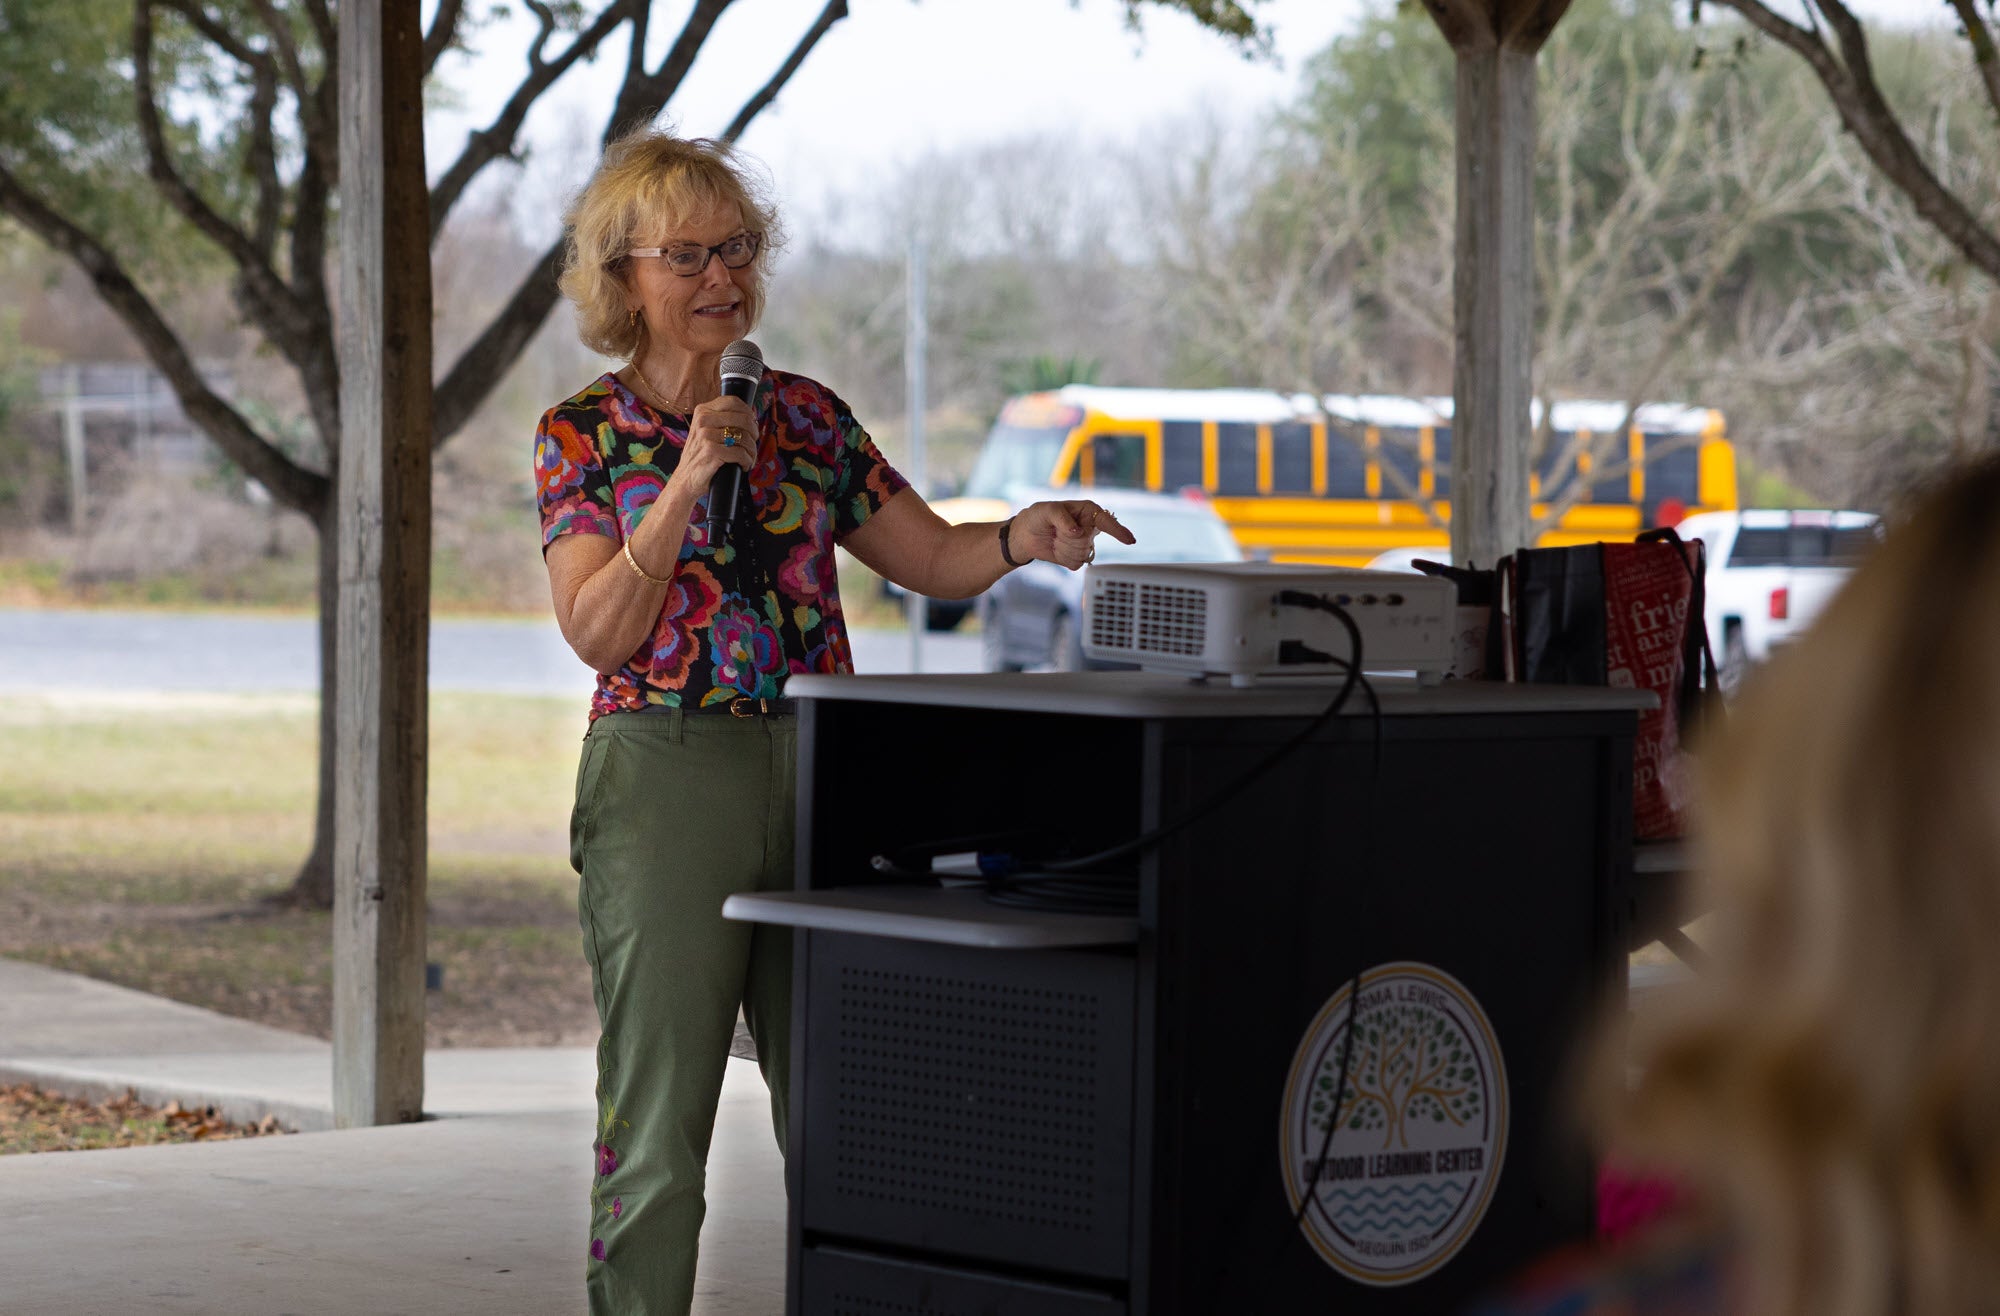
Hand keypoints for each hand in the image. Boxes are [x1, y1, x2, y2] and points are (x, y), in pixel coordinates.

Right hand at [664, 394, 757, 505]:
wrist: (685, 479)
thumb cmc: (700, 455)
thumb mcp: (706, 431)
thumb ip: (722, 420)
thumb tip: (750, 417)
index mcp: (702, 411)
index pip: (733, 402)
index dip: (748, 412)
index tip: (753, 424)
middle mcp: (703, 420)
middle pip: (743, 419)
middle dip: (754, 433)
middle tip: (753, 443)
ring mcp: (706, 435)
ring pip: (744, 438)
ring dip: (752, 450)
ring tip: (750, 457)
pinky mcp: (711, 451)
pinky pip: (740, 453)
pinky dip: (747, 461)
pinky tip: (744, 465)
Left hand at [1008, 499, 1135, 570]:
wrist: (1025, 534)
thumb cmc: (1038, 516)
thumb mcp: (1048, 511)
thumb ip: (1062, 518)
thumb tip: (1077, 532)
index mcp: (1087, 511)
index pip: (1105, 521)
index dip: (1117, 530)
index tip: (1129, 540)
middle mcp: (1089, 527)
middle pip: (1088, 540)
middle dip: (1069, 539)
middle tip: (1055, 531)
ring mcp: (1084, 543)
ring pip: (1083, 553)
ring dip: (1065, 548)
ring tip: (1055, 538)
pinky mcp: (1076, 556)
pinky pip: (1076, 563)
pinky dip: (1063, 558)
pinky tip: (1057, 549)